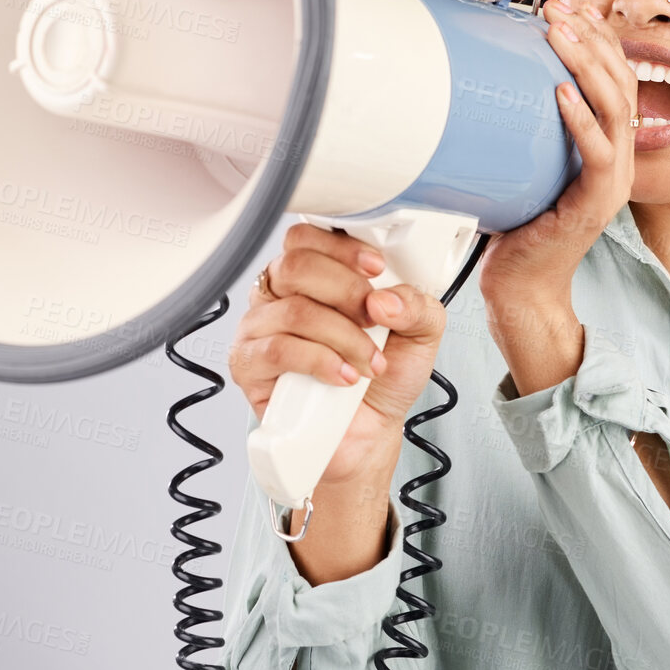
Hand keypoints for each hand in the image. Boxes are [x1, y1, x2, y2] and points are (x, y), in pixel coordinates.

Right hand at [229, 222, 448, 486]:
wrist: (367, 433)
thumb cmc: (383, 375)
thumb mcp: (420, 333)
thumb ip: (417, 305)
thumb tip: (384, 298)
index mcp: (313, 275)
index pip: (306, 237)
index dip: (341, 247)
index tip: (376, 269)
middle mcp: (280, 295)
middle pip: (296, 265)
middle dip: (346, 292)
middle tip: (374, 320)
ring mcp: (259, 328)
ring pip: (294, 310)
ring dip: (343, 337)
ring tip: (368, 363)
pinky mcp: (249, 366)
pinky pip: (277, 350)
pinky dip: (320, 362)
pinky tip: (343, 377)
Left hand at [478, 0, 636, 309]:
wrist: (520, 287)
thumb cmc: (517, 228)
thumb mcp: (522, 164)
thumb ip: (522, 127)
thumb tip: (488, 77)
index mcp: (609, 147)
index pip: (618, 79)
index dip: (600, 39)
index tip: (573, 7)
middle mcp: (619, 161)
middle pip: (624, 84)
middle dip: (593, 40)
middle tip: (560, 11)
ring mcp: (612, 184)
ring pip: (617, 109)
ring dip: (588, 66)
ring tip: (560, 37)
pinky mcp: (595, 204)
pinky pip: (600, 155)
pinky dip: (582, 120)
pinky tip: (561, 93)